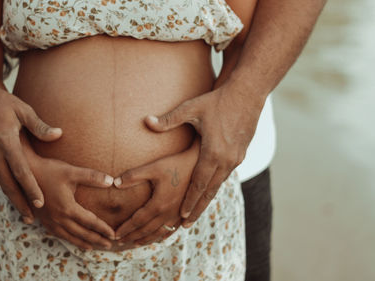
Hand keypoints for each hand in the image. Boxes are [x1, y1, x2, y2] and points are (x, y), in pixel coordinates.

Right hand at [0, 78, 61, 223]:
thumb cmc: (1, 101)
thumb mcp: (22, 109)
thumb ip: (40, 126)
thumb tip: (59, 135)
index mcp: (4, 140)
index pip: (20, 170)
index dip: (30, 187)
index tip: (40, 203)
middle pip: (8, 183)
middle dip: (20, 202)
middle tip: (32, 219)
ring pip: (0, 180)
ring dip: (12, 196)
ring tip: (24, 212)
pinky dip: (4, 184)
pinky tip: (13, 192)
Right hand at [20, 131, 115, 250]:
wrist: (23, 172)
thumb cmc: (49, 169)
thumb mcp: (72, 171)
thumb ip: (92, 177)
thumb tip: (111, 181)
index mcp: (67, 208)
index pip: (90, 222)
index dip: (103, 229)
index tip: (113, 235)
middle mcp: (58, 218)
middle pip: (81, 233)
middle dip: (96, 239)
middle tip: (109, 245)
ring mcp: (48, 220)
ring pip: (68, 236)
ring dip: (82, 242)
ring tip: (92, 247)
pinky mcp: (41, 219)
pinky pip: (57, 234)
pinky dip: (67, 238)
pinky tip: (70, 238)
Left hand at [113, 137, 199, 245]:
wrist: (200, 165)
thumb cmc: (175, 163)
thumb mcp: (153, 167)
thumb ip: (133, 176)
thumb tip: (115, 183)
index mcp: (159, 204)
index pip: (137, 221)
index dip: (125, 228)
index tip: (114, 235)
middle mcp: (169, 213)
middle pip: (147, 230)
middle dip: (131, 237)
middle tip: (118, 242)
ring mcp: (178, 215)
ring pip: (159, 233)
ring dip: (145, 239)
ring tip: (134, 244)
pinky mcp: (185, 212)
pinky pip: (172, 229)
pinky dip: (162, 236)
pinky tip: (157, 238)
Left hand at [144, 86, 264, 226]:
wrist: (247, 93)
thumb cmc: (217, 101)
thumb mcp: (190, 108)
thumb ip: (168, 119)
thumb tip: (146, 122)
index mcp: (213, 152)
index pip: (199, 184)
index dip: (190, 201)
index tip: (182, 216)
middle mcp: (226, 160)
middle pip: (210, 191)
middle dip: (198, 208)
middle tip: (187, 224)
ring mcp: (235, 158)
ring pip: (219, 185)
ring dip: (207, 199)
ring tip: (197, 212)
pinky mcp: (241, 154)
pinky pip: (226, 176)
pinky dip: (216, 186)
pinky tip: (210, 191)